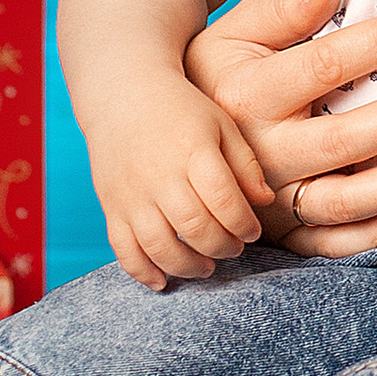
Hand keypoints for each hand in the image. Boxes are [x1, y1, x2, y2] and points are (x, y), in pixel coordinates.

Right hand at [87, 74, 274, 291]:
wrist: (123, 94)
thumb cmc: (181, 109)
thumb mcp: (221, 124)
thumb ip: (245, 163)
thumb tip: (265, 202)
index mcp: (193, 152)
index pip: (223, 201)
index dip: (243, 224)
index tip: (251, 232)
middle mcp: (160, 176)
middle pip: (194, 227)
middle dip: (221, 247)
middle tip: (233, 249)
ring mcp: (131, 194)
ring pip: (159, 245)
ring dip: (187, 266)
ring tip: (205, 267)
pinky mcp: (111, 206)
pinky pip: (123, 248)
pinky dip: (141, 271)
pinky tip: (162, 281)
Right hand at [185, 0, 376, 258]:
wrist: (167, 141)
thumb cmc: (216, 75)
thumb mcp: (234, 33)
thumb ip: (281, 11)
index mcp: (250, 96)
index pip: (326, 64)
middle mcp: (261, 153)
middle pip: (341, 140)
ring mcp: (272, 200)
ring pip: (343, 202)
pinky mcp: (281, 232)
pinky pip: (334, 243)